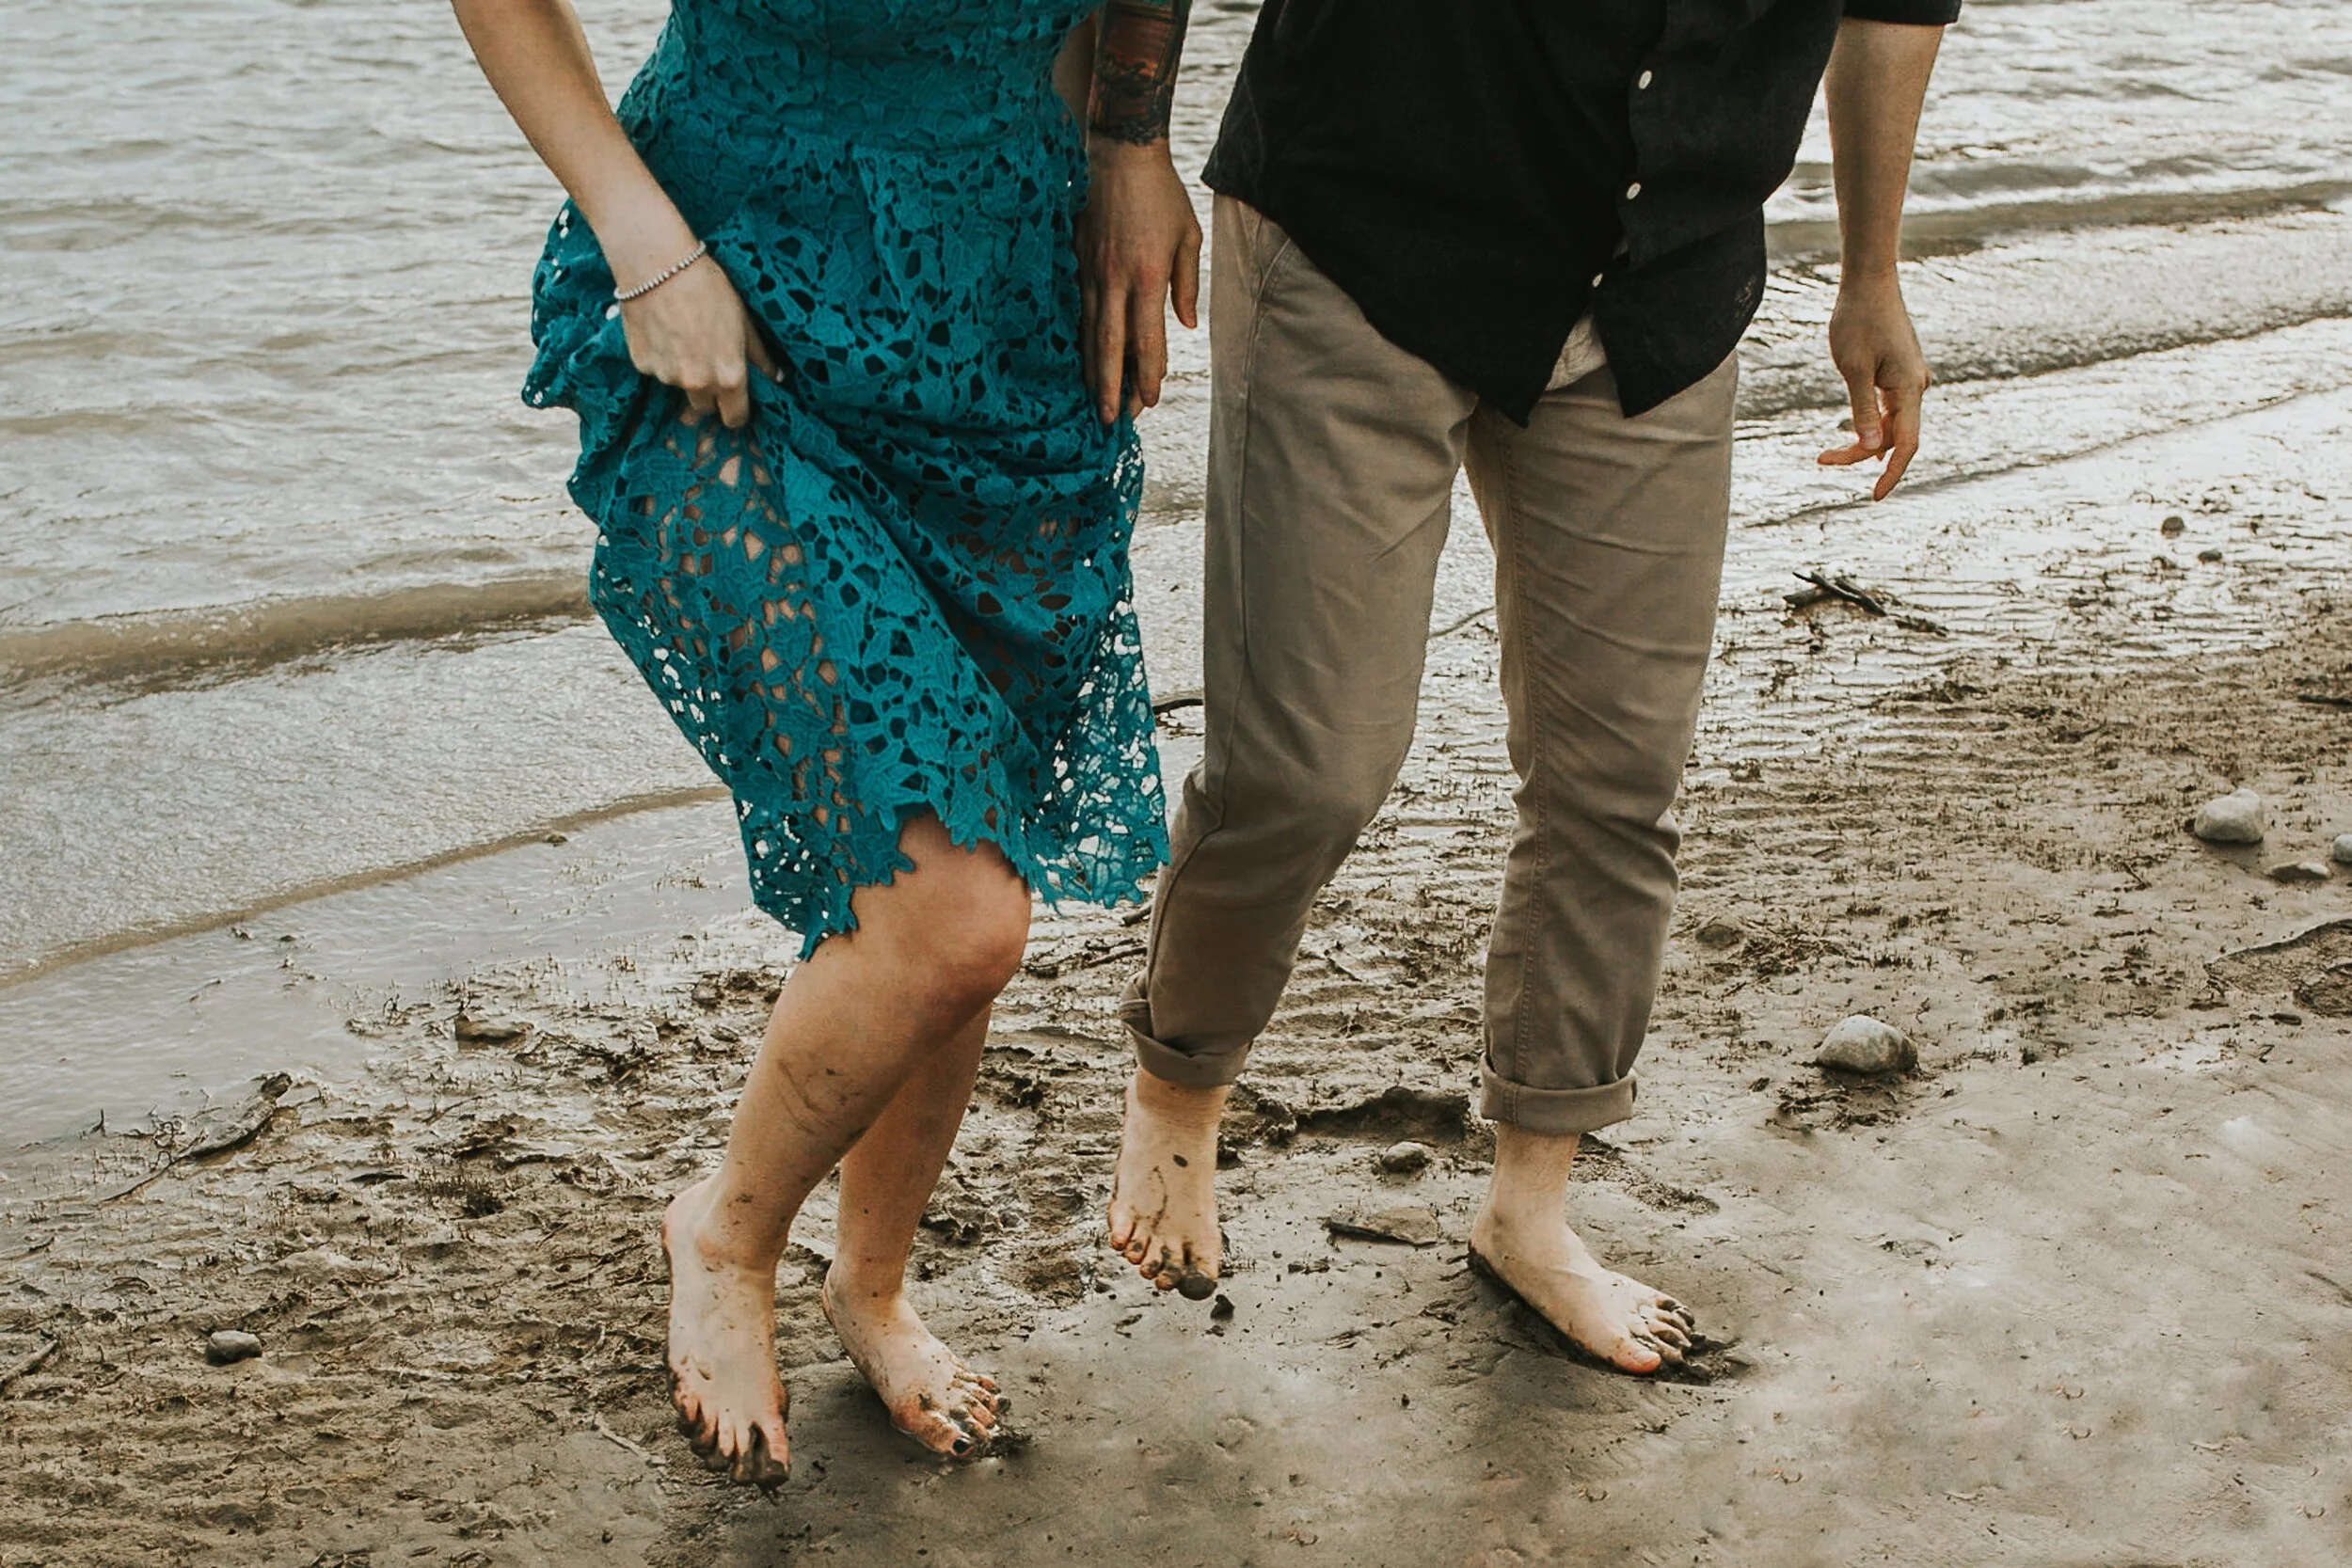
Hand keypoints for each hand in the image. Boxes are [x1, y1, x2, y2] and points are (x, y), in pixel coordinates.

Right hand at [616, 254, 779, 429]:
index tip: (735, 401)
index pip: (735, 418)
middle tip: (708, 362)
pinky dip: (661, 358)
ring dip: (683, 372)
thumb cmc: (708, 288)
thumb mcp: (743, 320)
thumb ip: (759, 356)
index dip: (736, 410)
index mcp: (729, 377)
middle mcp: (697, 384)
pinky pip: (656, 370)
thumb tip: (777, 378)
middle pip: (705, 408)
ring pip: (679, 387)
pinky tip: (662, 329)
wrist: (658, 265)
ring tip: (683, 336)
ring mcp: (667, 377)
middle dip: (710, 394)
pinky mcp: (642, 365)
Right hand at [1077, 138, 1201, 423]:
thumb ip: (1186, 285)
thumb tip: (1185, 325)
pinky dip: (1077, 340)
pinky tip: (1079, 360)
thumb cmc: (1161, 195)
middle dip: (1111, 387)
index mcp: (1147, 277)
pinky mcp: (1074, 262)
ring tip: (1095, 400)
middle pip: (1109, 347)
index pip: (1147, 339)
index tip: (1151, 401)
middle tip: (1111, 420)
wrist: (1120, 153)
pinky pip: (1075, 311)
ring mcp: (1090, 272)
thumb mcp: (1187, 238)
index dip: (1148, 374)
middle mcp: (1115, 280)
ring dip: (1091, 371)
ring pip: (1087, 333)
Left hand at [1816, 276, 1929, 500]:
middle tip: (1822, 460)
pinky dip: (1869, 425)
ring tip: (1827, 454)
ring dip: (1862, 441)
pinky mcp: (1899, 373)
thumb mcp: (1853, 369)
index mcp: (1909, 387)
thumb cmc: (1857, 321)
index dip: (1893, 474)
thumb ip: (1861, 411)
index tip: (1874, 497)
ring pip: (1889, 424)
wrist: (1869, 283)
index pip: (1907, 444)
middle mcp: (1916, 386)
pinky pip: (1888, 409)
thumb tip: (1870, 449)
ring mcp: (1909, 380)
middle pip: (1894, 436)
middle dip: (1861, 455)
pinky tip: (1855, 442)